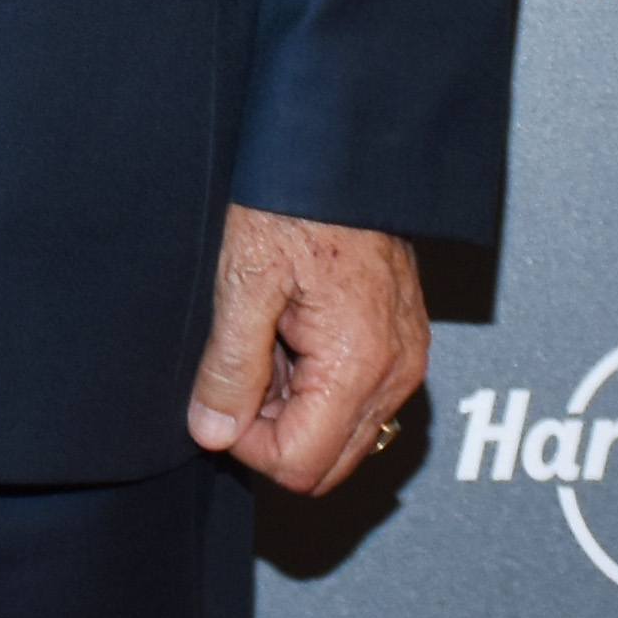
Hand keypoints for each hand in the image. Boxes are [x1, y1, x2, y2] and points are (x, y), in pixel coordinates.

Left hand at [186, 203, 427, 495]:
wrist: (341, 151)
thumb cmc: (295, 201)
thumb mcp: (244, 280)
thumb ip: (230, 367)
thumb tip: (212, 433)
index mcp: (359, 363)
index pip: (300, 466)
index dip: (246, 443)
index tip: (222, 397)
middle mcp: (396, 372)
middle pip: (327, 465)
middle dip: (273, 431)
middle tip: (243, 370)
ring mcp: (405, 359)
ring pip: (342, 435)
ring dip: (295, 407)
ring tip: (269, 340)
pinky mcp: (402, 344)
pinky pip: (359, 399)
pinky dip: (319, 385)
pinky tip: (292, 334)